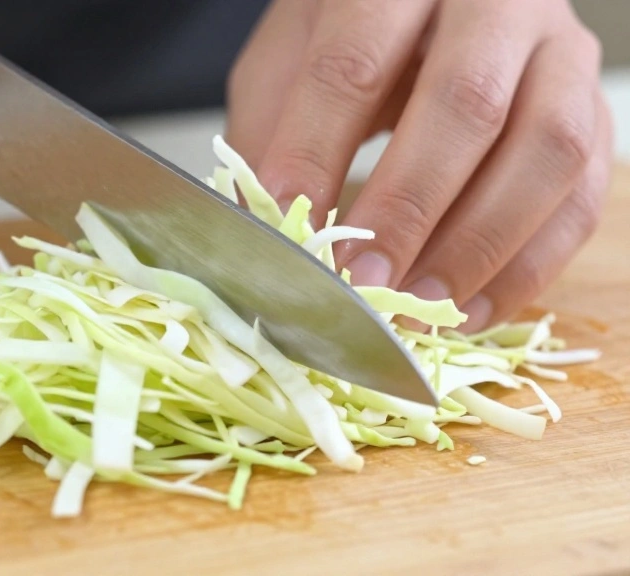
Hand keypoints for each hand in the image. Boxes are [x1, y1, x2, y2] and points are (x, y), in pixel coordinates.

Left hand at [226, 0, 613, 331]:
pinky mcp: (591, 112)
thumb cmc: (353, 33)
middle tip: (364, 283)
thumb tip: (263, 227)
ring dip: (480, 246)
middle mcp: (496, 3)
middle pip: (467, 104)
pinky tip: (469, 308)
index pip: (354, 63)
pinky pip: (582, 195)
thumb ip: (270, 130)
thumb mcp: (290, 57)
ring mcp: (559, 55)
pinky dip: (527, 266)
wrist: (434, 5)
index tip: (288, 226)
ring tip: (419, 305)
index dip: (315, 152)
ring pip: (547, 151)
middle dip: (409, 208)